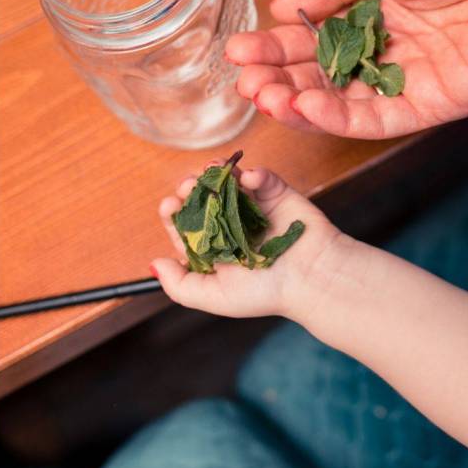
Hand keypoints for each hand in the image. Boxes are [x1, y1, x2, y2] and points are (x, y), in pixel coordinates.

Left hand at [151, 160, 340, 318]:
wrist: (313, 278)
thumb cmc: (266, 293)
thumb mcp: (214, 297)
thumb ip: (180, 285)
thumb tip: (155, 262)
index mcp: (215, 249)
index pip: (186, 225)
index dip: (175, 212)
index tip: (171, 205)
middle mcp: (231, 226)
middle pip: (203, 198)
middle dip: (191, 188)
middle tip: (188, 186)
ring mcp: (254, 207)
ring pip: (228, 181)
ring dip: (216, 172)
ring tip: (211, 170)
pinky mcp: (277, 193)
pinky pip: (261, 176)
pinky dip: (251, 173)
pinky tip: (247, 179)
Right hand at [227, 0, 467, 137]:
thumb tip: (281, 8)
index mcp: (377, 0)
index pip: (313, 31)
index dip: (274, 43)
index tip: (237, 50)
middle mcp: (390, 41)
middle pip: (321, 71)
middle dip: (277, 77)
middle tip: (243, 80)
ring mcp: (412, 75)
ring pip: (343, 101)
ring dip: (300, 103)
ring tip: (264, 97)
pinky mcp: (436, 103)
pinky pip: (380, 119)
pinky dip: (340, 119)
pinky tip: (307, 107)